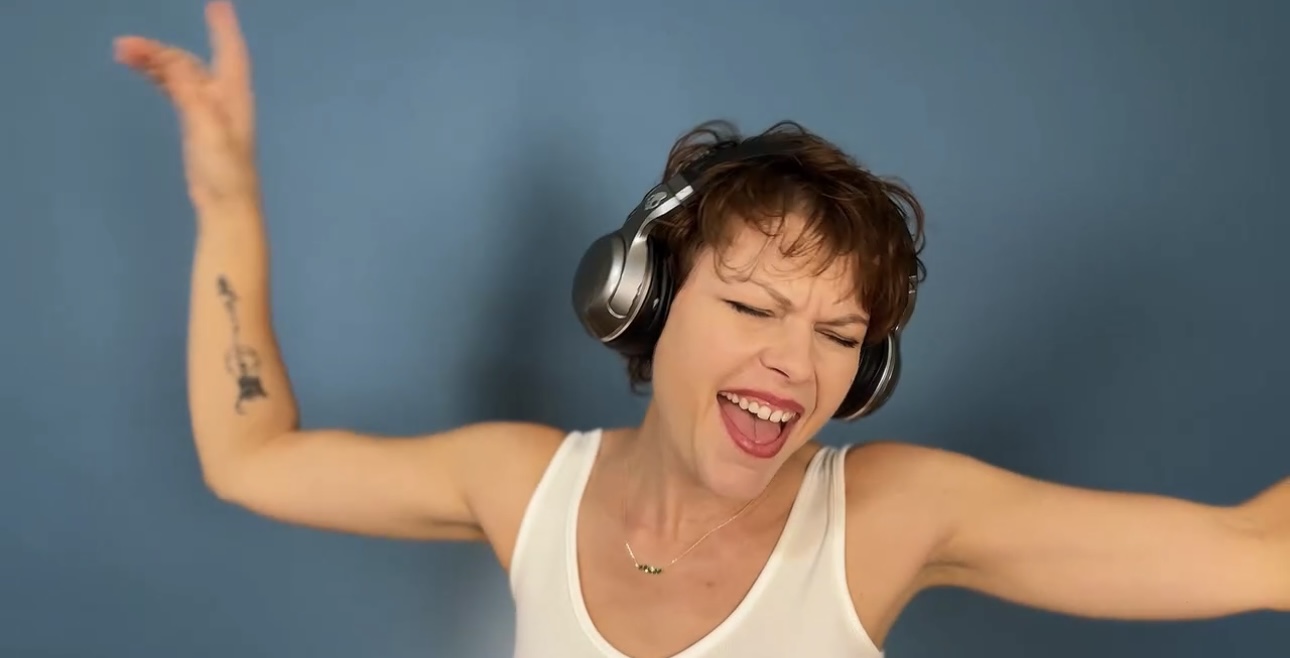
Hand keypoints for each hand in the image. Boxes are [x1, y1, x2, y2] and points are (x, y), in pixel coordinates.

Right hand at [114, 1, 258, 212]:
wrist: (226, 207)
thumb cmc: (224, 170)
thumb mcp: (207, 126)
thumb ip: (190, 93)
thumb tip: (170, 62)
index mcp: (233, 97)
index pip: (230, 53)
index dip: (224, 28)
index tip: (217, 4)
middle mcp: (225, 100)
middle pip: (191, 64)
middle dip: (161, 50)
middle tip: (124, 45)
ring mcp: (211, 114)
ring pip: (181, 77)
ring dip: (156, 63)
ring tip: (123, 54)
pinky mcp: (198, 129)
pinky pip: (178, 93)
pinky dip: (163, 80)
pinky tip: (149, 73)